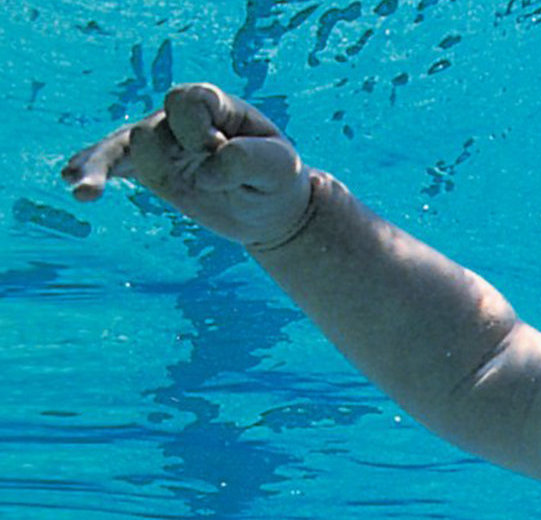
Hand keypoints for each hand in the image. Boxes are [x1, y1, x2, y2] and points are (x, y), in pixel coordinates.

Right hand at [62, 83, 311, 248]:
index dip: (197, 127)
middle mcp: (181, 121)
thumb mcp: (279, 168)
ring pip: (123, 146)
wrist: (269, 209)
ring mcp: (161, 146)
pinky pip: (114, 165)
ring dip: (101, 166)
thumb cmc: (277, 179)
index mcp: (214, 106)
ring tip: (84, 190)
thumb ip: (247, 160)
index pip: (188, 101)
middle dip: (165, 152)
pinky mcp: (150, 172)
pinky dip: (93, 172)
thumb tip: (205, 168)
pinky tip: (73, 182)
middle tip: (209, 180)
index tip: (219, 150)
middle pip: (154, 127)